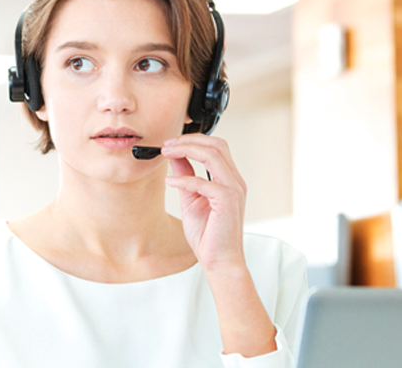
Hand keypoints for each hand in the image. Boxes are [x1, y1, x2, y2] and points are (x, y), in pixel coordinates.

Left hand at [161, 134, 247, 271]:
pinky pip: (203, 182)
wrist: (220, 261)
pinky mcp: (227, 201)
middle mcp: (235, 181)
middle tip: (167, 144)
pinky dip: (184, 179)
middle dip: (190, 139)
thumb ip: (186, 177)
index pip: (216, 147)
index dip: (193, 140)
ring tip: (167, 153)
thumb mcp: (191, 200)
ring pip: (213, 155)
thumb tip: (175, 158)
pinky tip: (170, 182)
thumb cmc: (209, 236)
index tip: (170, 144)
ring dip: (187, 150)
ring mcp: (234, 190)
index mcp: (230, 179)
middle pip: (217, 144)